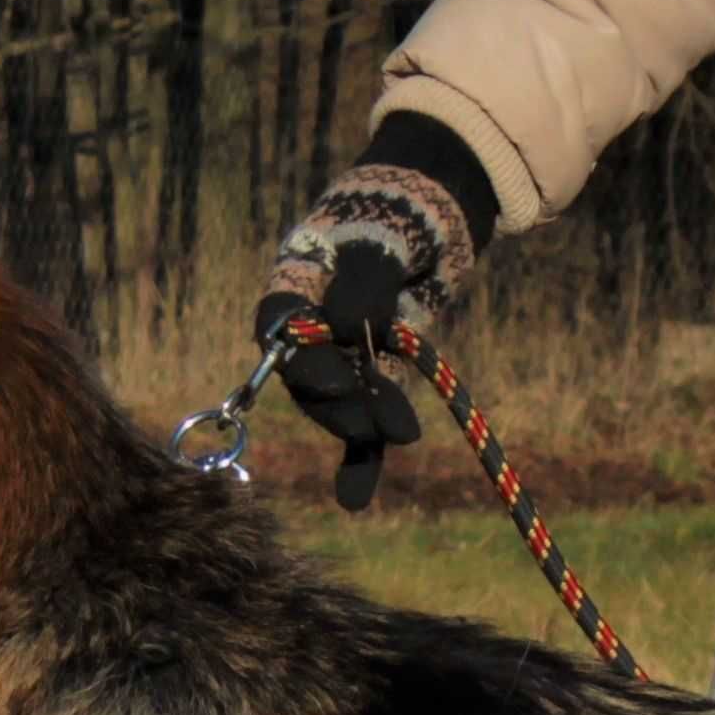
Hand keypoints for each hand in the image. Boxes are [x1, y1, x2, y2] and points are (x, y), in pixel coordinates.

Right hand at [256, 113, 498, 510]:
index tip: (341, 382)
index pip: (281, 329)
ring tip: (399, 438)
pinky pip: (362, 423)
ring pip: (338, 402)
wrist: (433, 217)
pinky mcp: (371, 378)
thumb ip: (366, 285)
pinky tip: (355, 498)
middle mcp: (308, 325)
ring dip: (362, 428)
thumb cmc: (400, 216)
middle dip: (343, 404)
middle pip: (308, 377)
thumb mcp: (385, 242)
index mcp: (297, 281)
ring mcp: (339, 353)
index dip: (302, 361)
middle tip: (382, 426)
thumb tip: (349, 330)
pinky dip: (362, 459)